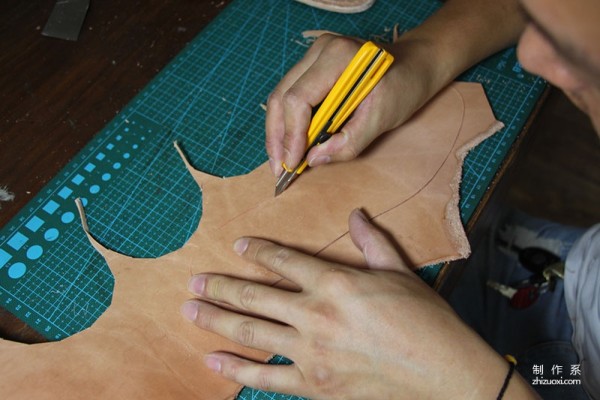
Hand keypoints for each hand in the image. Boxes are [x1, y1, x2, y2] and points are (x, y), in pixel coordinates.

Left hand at [181, 209, 528, 398]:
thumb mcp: (399, 272)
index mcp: (335, 281)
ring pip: (251, 332)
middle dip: (221, 286)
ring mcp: (312, 352)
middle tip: (195, 280)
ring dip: (217, 319)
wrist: (443, 371)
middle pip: (255, 295)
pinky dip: (237, 369)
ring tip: (191, 309)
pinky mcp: (316, 384)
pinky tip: (213, 359)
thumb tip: (356, 214)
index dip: (258, 251)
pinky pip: (267, 377)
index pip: (284, 260)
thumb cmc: (425, 319)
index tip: (238, 246)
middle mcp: (315, 313)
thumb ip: (371, 241)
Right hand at [265, 34, 434, 176]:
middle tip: (279, 169)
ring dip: (277, 133)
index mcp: (338, 57)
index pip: (299, 99)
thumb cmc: (403, 87)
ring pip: (279, 98)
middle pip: (281, 97)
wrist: (413, 67)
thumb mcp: (383, 117)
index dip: (292, 135)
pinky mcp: (310, 68)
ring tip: (280, 161)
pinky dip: (287, 124)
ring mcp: (312, 57)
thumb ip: (350, 141)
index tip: (293, 164)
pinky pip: (288, 97)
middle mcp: (319, 51)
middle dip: (277, 137)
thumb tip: (314, 159)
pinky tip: (289, 146)